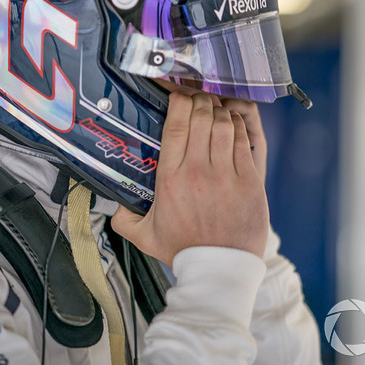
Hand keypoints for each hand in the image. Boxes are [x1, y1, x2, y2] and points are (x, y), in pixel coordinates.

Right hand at [111, 92, 269, 266]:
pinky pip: (244, 140)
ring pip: (224, 124)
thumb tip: (114, 202)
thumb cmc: (183, 251)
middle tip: (197, 99)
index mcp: (170, 179)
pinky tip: (233, 123)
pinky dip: (239, 125)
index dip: (177, 101)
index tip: (176, 94)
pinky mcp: (249, 180)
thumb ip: (123, 218)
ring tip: (214, 108)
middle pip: (201, 116)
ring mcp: (226, 175)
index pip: (175, 125)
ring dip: (219, 110)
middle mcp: (198, 171)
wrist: (220, 270)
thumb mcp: (144, 236)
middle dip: (199, 100)